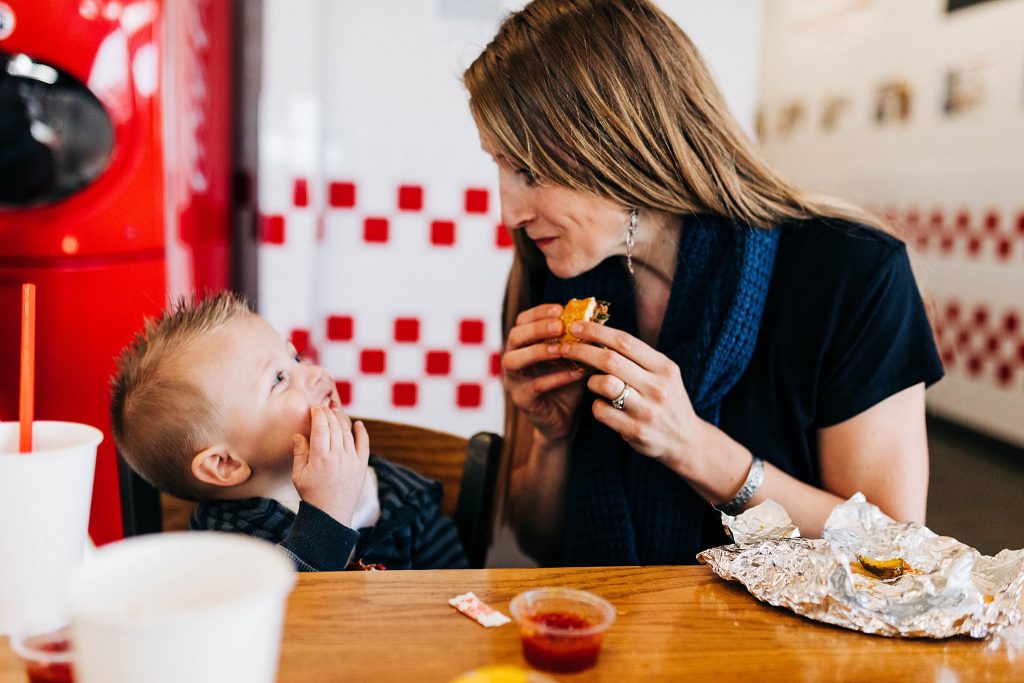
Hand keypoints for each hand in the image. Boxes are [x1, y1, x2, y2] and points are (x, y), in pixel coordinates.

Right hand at [292, 406, 369, 525]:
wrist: (331, 514)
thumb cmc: (311, 495)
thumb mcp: (298, 475)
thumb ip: (300, 452)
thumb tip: (299, 434)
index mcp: (320, 458)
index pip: (320, 428)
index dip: (318, 415)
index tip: (315, 408)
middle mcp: (338, 456)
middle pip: (335, 427)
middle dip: (329, 413)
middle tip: (324, 406)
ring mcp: (352, 460)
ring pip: (348, 433)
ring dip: (342, 420)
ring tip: (336, 411)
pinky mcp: (361, 465)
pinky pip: (364, 444)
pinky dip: (362, 432)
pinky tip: (358, 424)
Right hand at [502, 303, 586, 441]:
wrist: (564, 417)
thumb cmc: (567, 381)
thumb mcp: (572, 356)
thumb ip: (576, 339)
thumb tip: (593, 315)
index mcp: (522, 345)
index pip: (522, 321)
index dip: (539, 313)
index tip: (560, 309)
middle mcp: (512, 359)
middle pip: (514, 336)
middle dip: (537, 329)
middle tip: (560, 326)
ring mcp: (513, 380)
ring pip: (515, 361)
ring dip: (538, 351)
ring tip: (561, 349)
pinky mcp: (522, 400)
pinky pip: (535, 386)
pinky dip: (556, 378)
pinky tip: (575, 373)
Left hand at [556, 320, 712, 469]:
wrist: (685, 441)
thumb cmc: (667, 401)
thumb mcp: (663, 375)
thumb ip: (638, 357)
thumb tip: (599, 334)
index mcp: (664, 367)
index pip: (625, 341)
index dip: (597, 331)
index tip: (576, 326)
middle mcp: (657, 387)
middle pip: (610, 360)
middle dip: (582, 350)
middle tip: (564, 347)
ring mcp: (646, 410)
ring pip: (604, 384)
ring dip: (591, 381)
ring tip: (594, 383)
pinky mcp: (635, 431)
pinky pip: (601, 411)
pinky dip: (596, 406)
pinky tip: (603, 406)